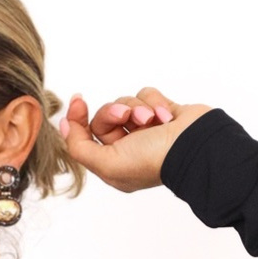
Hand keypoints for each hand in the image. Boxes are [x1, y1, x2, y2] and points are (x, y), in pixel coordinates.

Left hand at [59, 86, 213, 193]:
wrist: (194, 146)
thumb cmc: (153, 161)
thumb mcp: (107, 164)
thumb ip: (80, 147)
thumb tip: (63, 125)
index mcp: (114, 163)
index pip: (86, 136)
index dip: (77, 119)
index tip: (77, 101)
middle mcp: (129, 147)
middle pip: (105, 116)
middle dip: (114, 112)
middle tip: (127, 117)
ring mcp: (147, 129)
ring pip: (127, 103)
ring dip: (138, 108)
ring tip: (152, 120)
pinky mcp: (163, 111)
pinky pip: (147, 95)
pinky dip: (155, 102)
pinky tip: (166, 116)